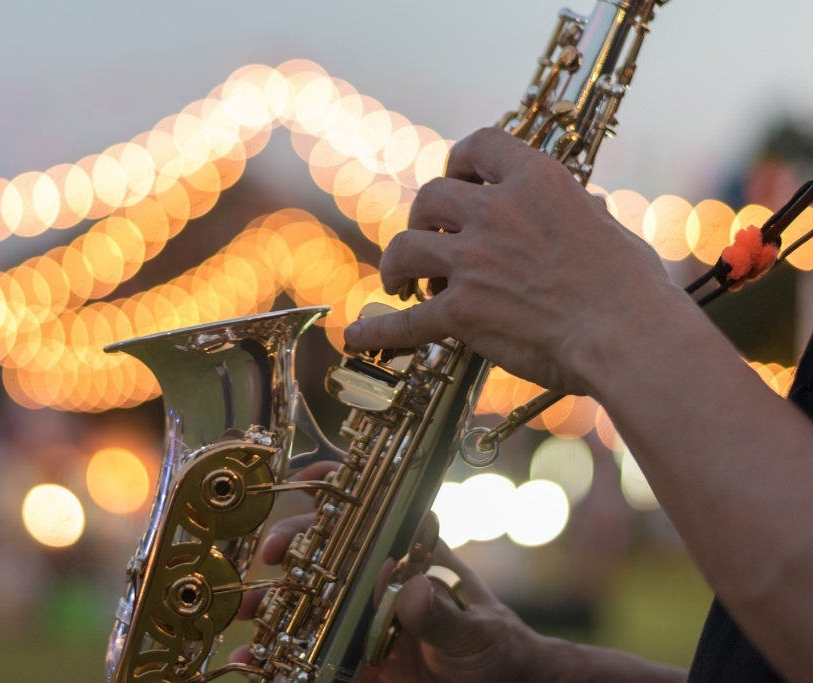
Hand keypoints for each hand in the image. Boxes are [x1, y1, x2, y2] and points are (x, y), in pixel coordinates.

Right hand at [232, 460, 552, 682]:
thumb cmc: (497, 646)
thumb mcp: (476, 629)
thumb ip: (442, 614)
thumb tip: (411, 588)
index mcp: (413, 558)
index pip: (374, 513)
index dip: (340, 489)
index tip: (308, 476)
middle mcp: (382, 583)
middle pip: (329, 552)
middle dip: (293, 546)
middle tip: (271, 554)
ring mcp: (365, 621)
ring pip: (311, 601)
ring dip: (274, 601)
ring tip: (246, 608)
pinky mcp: (356, 662)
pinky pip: (312, 655)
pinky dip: (279, 656)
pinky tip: (254, 658)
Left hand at [344, 127, 682, 395]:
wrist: (628, 335)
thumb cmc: (633, 288)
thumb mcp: (610, 228)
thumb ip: (580, 213)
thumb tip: (582, 207)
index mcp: (537, 181)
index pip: (479, 146)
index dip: (459, 162)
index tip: (457, 178)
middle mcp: (497, 212)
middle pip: (430, 196)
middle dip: (423, 218)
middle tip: (428, 239)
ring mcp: (473, 261)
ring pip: (405, 247)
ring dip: (397, 263)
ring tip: (398, 282)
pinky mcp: (462, 310)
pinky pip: (407, 320)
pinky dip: (379, 330)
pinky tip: (357, 336)